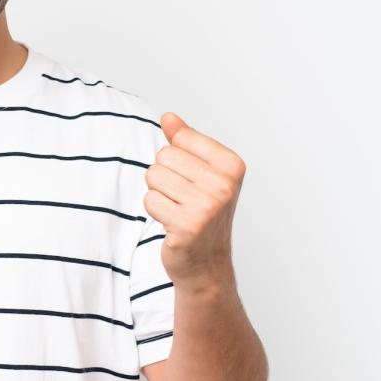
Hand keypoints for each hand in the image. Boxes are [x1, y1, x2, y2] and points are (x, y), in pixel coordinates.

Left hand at [143, 111, 245, 290]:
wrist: (206, 263)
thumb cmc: (202, 213)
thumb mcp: (201, 172)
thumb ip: (185, 142)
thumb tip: (168, 117)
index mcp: (232, 165)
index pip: (180, 138)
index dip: (176, 159)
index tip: (193, 181)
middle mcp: (224, 184)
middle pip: (163, 156)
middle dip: (164, 176)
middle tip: (182, 198)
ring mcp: (207, 205)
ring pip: (153, 176)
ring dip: (159, 194)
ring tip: (177, 210)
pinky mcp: (187, 224)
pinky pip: (149, 200)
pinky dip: (155, 211)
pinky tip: (172, 223)